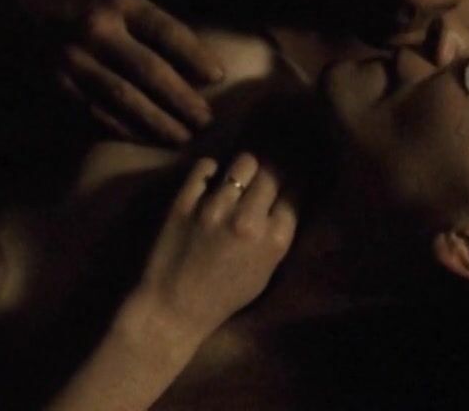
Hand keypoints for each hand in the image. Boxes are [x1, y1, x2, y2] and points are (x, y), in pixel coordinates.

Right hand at [40, 0, 224, 144]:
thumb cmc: (77, 5)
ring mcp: (74, 59)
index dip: (196, 56)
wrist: (12, 9)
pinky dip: (124, 130)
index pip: (168, 32)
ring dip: (157, 123)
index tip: (218, 77)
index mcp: (119, 2)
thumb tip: (195, 65)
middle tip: (206, 121)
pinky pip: (97, 114)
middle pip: (150, 71)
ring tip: (182, 137)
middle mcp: (97, 29)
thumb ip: (148, 25)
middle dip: (182, 100)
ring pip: (125, 99)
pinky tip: (145, 139)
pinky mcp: (56, 85)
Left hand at [131, 154, 297, 340]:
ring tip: (239, 177)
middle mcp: (248, 220)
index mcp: (274, 240)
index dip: (294, 184)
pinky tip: (210, 181)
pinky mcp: (185, 202)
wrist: (173, 307)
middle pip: (274, 171)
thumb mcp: (266, 270)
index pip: (296, 191)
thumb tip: (287, 195)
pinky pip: (206, 166)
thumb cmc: (224, 295)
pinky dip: (210, 171)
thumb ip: (279, 233)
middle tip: (265, 176)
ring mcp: (215, 208)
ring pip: (244, 161)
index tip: (288, 183)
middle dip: (274, 172)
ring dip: (245, 168)